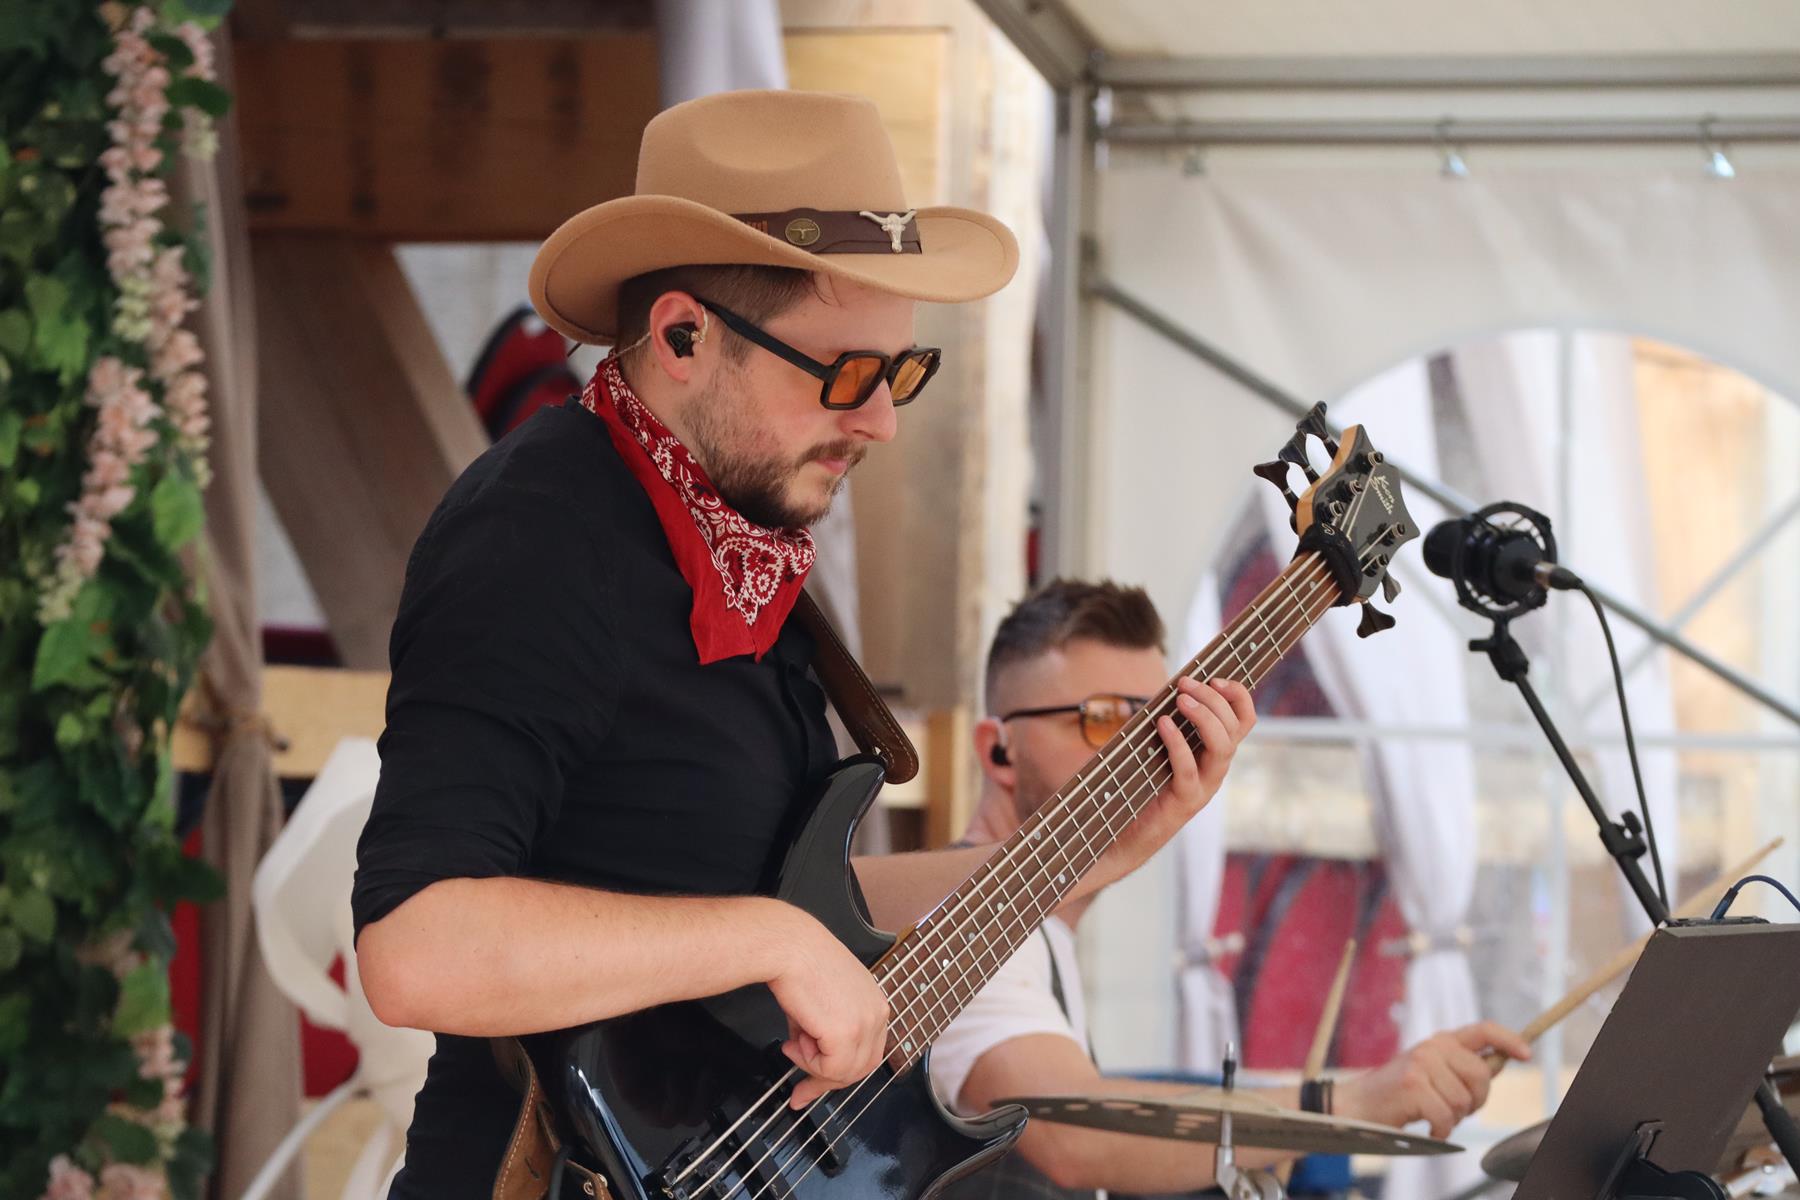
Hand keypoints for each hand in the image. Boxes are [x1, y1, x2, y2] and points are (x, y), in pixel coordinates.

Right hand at [764, 904, 890, 1108]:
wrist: (788, 946)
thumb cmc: (799, 962)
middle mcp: (878, 1013)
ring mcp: (866, 1025)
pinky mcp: (847, 1034)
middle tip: (801, 1090)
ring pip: (845, 1072)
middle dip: (828, 1079)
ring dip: (813, 1067)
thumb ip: (823, 1033)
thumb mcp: (822, 1003)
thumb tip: (808, 1055)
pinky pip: (830, 1069)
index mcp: (875, 1003)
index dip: (840, 1071)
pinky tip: (794, 1042)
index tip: (815, 1083)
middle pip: (861, 1067)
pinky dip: (808, 1064)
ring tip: (792, 1046)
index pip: (867, 1051)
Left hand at [1093, 678, 1255, 890]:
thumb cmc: (1140, 784)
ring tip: (1180, 699)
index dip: (1239, 695)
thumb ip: (1169, 721)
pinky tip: (1162, 724)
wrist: (1124, 834)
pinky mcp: (1184, 802)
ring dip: (1204, 717)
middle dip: (1213, 699)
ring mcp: (1204, 787)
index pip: (1244, 720)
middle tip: (1186, 683)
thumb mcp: (1158, 746)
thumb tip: (1167, 687)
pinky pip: (1188, 770)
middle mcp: (1216, 769)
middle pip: (1233, 729)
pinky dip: (1177, 744)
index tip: (1216, 677)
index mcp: (1215, 753)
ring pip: (1222, 748)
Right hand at [1336, 1021, 1532, 1137]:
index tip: (1527, 1054)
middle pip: (1482, 1075)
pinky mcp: (1412, 1085)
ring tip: (1433, 1118)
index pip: (1483, 1030)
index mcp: (1441, 1041)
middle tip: (1457, 1111)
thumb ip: (1463, 1066)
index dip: (1510, 1039)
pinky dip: (1441, 1131)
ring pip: (1464, 1101)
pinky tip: (1429, 1130)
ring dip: (1453, 1120)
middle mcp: (1432, 1046)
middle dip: (1476, 1101)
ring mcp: (1421, 1063)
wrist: (1358, 1105)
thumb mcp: (1432, 1072)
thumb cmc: (1398, 1094)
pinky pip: (1446, 1116)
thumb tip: (1500, 1062)